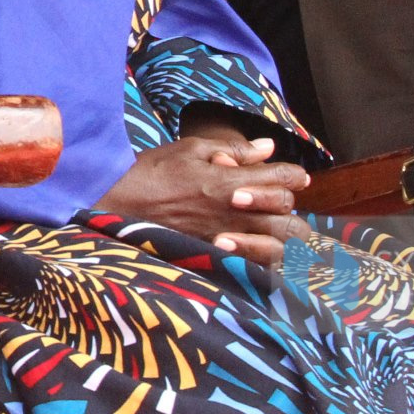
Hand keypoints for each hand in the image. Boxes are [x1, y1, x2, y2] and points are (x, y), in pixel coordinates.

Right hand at [97, 135, 310, 264]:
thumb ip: (232, 150)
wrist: (117, 205)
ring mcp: (224, 236)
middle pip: (288, 217)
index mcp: (228, 181)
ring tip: (276, 228)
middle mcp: (232, 211)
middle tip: (282, 202)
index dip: (295, 176)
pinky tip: (260, 248)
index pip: (282, 179)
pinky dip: (265, 257)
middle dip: (292, 208)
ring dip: (284, 237)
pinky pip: (256, 265)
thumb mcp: (189, 149)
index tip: (295, 176)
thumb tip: (267, 147)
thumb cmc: (151, 172)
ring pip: (279, 246)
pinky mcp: (214, 255)